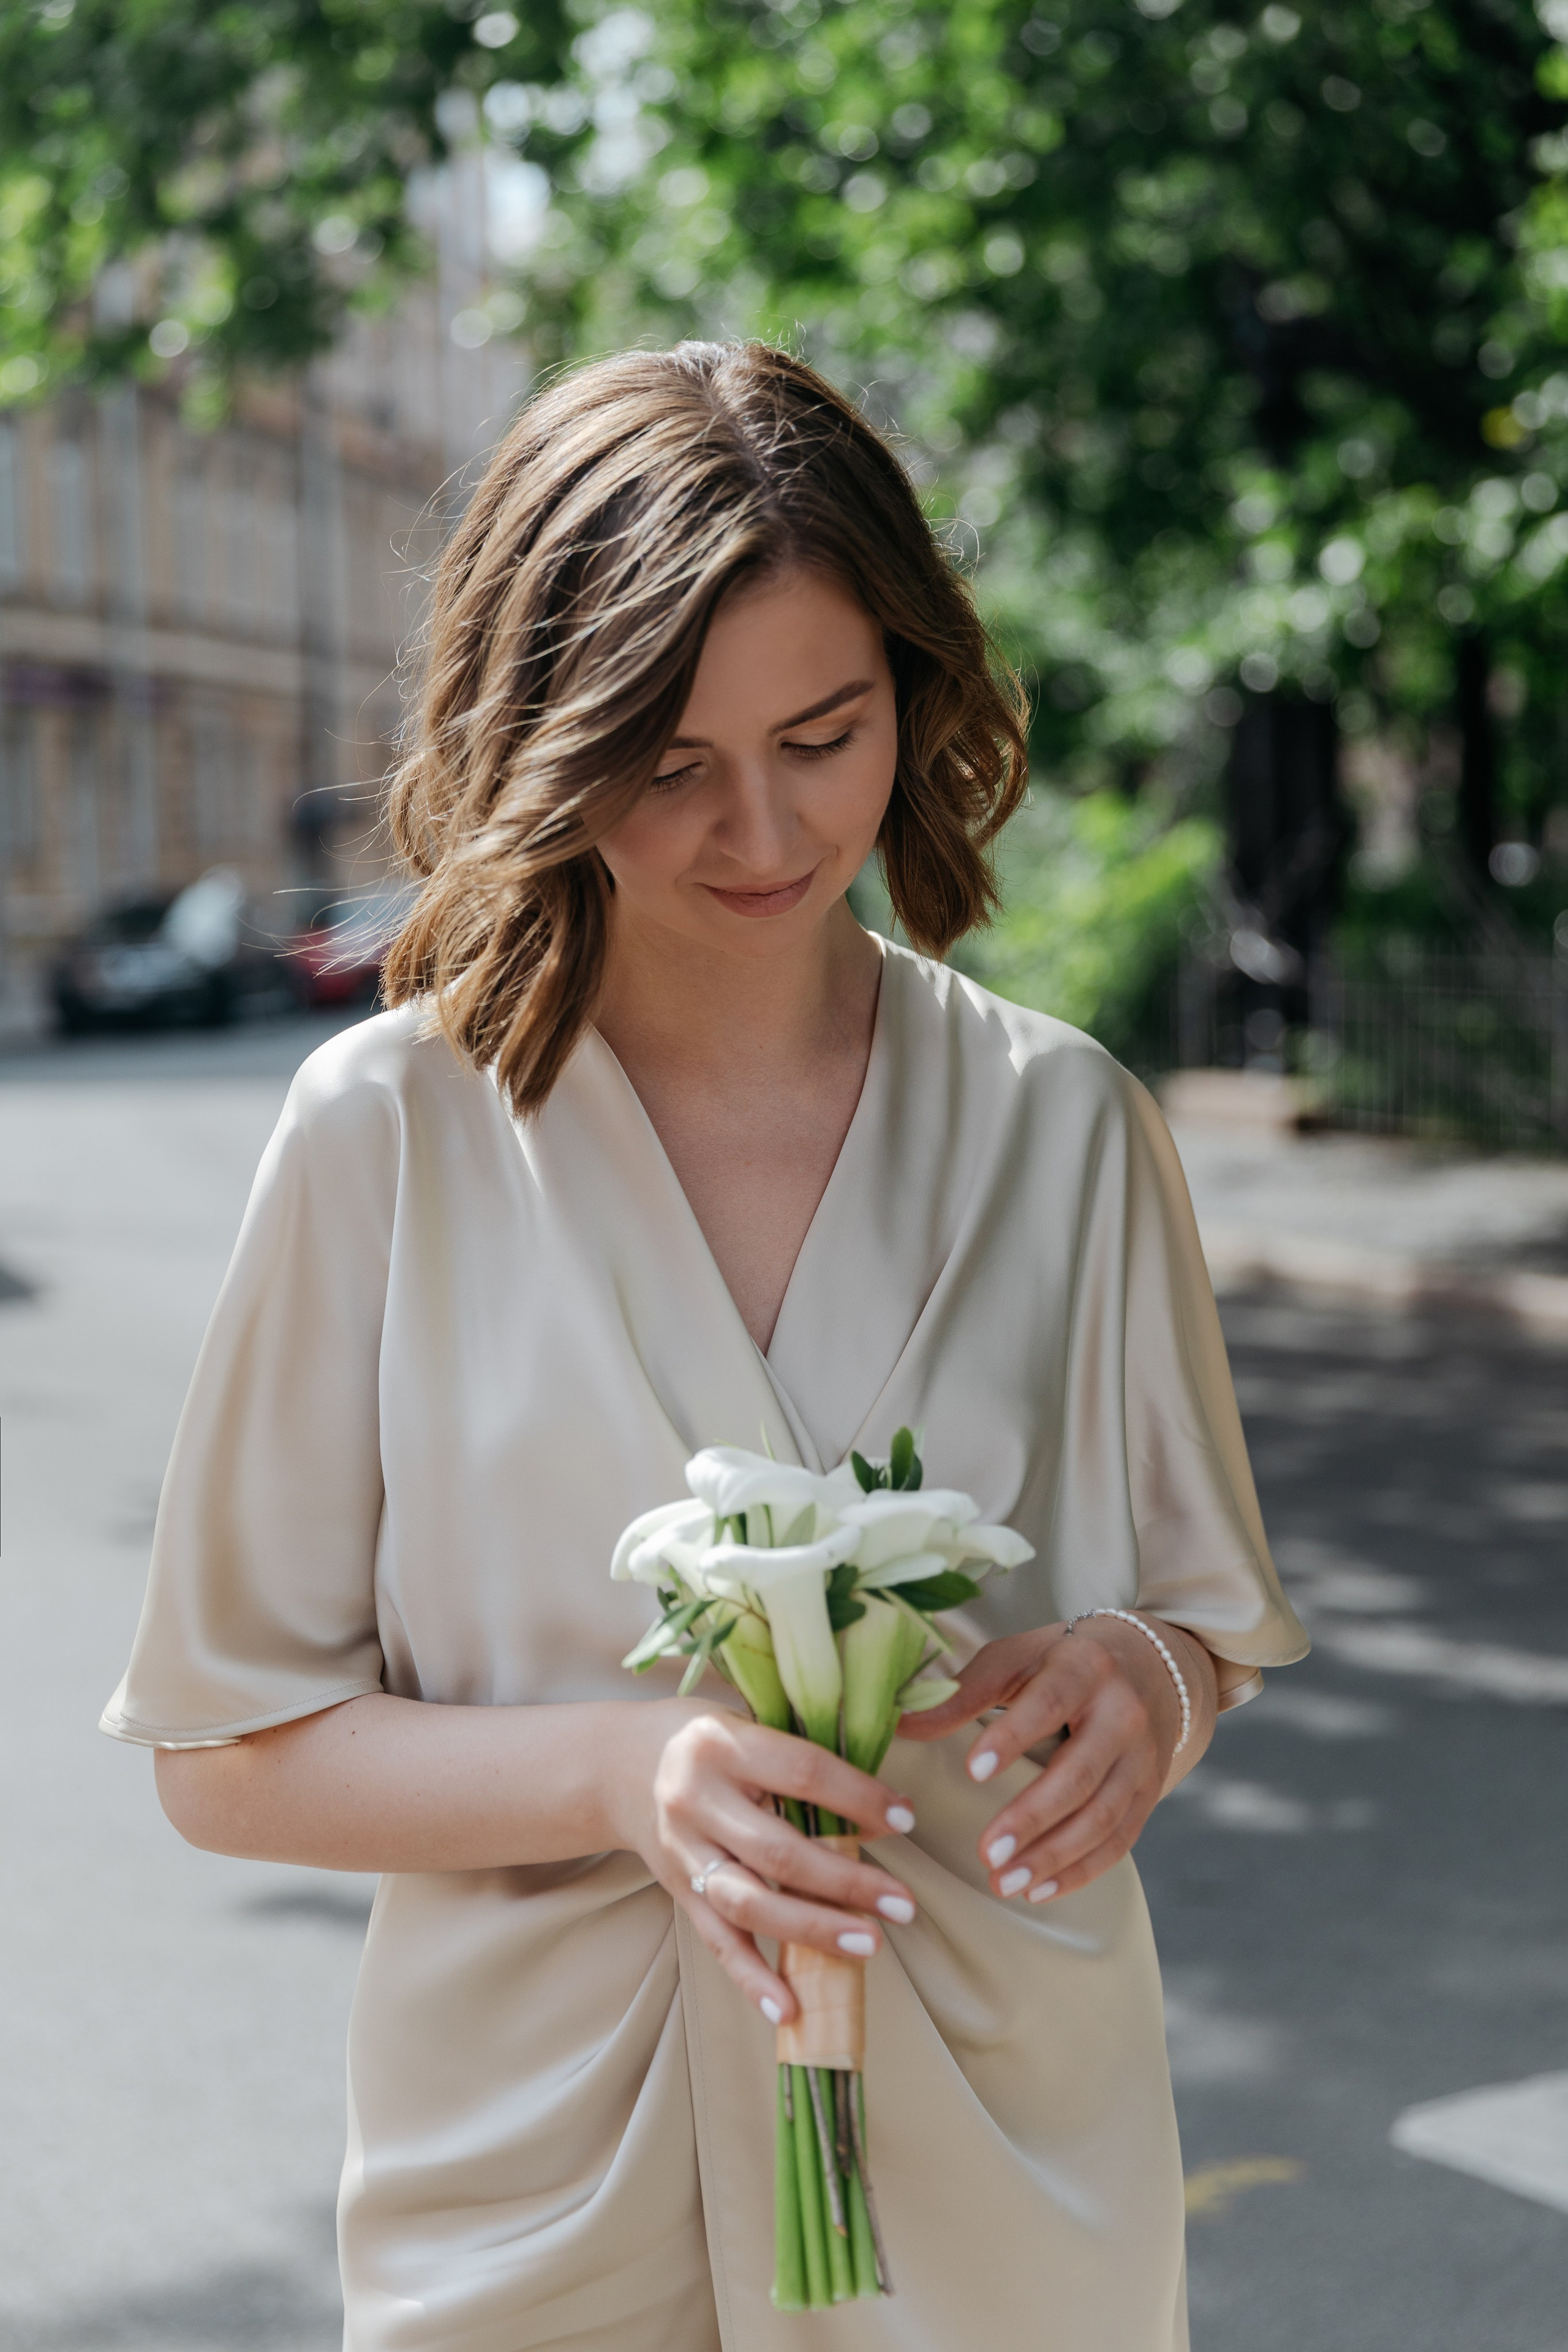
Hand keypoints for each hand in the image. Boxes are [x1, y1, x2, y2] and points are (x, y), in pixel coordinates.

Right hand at [601, 1699, 920, 2024]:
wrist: (614, 1766)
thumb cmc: (702, 1741)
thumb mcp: (745, 1724)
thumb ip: (800, 1759)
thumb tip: (881, 1811)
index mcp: (721, 1744)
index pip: (802, 1772)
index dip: (858, 1797)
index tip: (906, 1819)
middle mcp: (696, 1800)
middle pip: (778, 1850)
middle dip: (847, 1882)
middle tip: (903, 1903)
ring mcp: (684, 1852)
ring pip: (750, 1903)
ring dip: (813, 1929)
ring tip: (870, 1944)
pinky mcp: (678, 1891)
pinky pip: (718, 1940)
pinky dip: (753, 1979)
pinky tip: (790, 2010)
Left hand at [895, 1616, 1213, 1905]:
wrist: (1151, 1666)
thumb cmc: (1062, 1662)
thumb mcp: (1016, 1659)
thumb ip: (963, 1692)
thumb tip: (900, 1725)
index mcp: (1084, 1668)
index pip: (1048, 1704)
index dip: (1011, 1738)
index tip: (972, 1771)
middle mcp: (1123, 1713)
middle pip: (1078, 1774)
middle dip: (1032, 1818)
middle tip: (986, 1853)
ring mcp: (1142, 1758)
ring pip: (1101, 1817)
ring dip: (1052, 1857)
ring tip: (1003, 1883)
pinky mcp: (1150, 1793)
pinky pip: (1120, 1840)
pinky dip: (1081, 1871)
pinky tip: (1041, 1890)